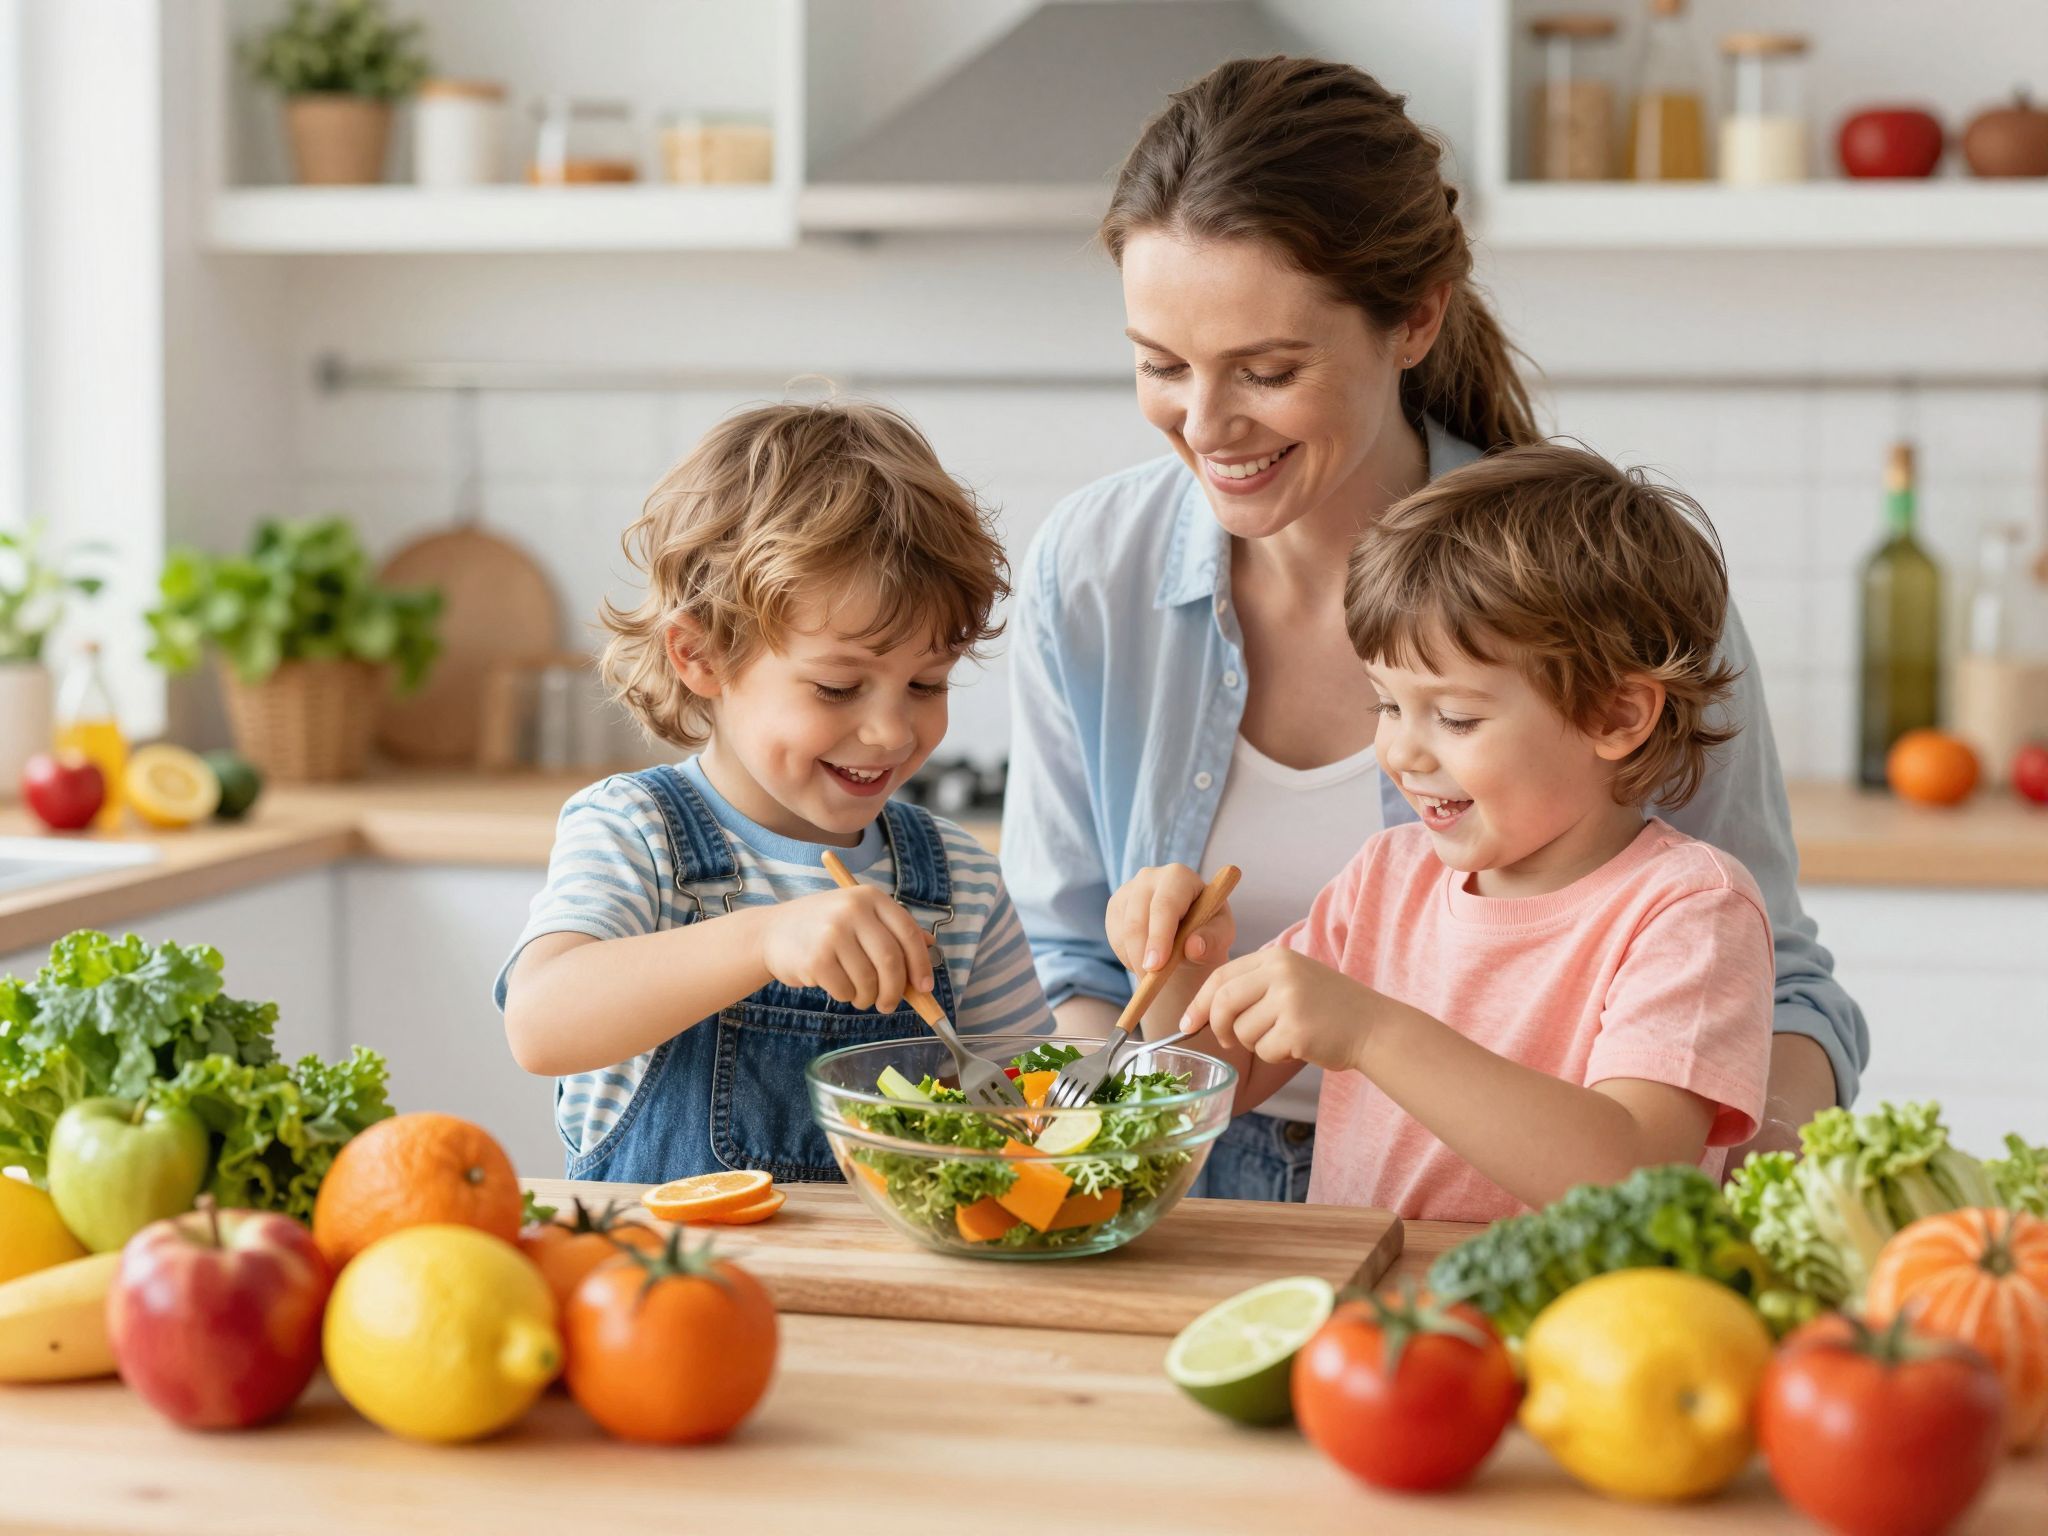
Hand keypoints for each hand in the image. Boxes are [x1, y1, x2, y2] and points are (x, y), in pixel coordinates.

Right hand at [758, 886, 933, 1010]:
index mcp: (869, 897)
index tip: (924, 988)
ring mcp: (833, 933)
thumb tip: (930, 946)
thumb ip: (892, 929)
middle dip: (895, 990)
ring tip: (860, 995)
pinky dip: (847, 996)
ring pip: (869, 980)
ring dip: (868, 997)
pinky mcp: (816, 958)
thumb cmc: (823, 927)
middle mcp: (852, 910)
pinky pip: (846, 990)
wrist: (772, 932)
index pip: (907, 933)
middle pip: (891, 961)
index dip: (920, 964)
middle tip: (889, 1004)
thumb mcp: (859, 916)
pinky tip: (838, 987)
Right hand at [1106, 864, 1235, 974]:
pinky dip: (1128, 956)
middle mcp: (1150, 876)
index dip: (1159, 936)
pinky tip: (1146, 959)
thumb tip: (1194, 947)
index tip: (1156, 966)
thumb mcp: (1220, 936)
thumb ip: (1212, 940)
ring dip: (1136, 958)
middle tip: (1149, 981)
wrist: (1188, 934)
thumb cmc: (1208, 931)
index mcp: (1179, 876)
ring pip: (1124, 931)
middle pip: (1138, 919)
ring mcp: (1129, 889)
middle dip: (1141, 953)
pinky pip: (1115, 937)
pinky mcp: (1115, 906)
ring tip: (1155, 972)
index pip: (1165, 905)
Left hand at [1180, 948, 1380, 1072]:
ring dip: (1256, 1043)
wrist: (1373, 1026)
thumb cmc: (1328, 1009)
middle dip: (1216, 1026)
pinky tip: (1298, 1047)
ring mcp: (1290, 1000)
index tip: (1187, 1022)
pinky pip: (1264, 1051)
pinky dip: (1275, 1056)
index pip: (1221, 976)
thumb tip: (1201, 1011)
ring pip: (1242, 1031)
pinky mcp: (1298, 1030)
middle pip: (1223, 1002)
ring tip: (1285, 1036)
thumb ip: (1254, 986)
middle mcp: (1281, 973)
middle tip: (1225, 1041)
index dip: (1199, 1002)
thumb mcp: (1292, 980)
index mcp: (1276, 957)